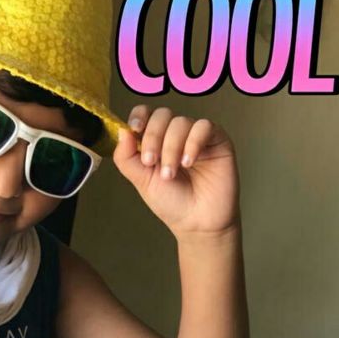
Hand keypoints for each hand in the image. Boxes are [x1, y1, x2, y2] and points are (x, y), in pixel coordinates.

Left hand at [113, 106, 239, 239]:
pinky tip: (188, 162)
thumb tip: (121, 131)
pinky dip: (193, 143)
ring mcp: (196, 136)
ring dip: (171, 148)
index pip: (146, 115)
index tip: (134, 129)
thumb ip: (126, 157)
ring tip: (171, 173)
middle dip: (153, 137)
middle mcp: (175, 135)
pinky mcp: (217, 140)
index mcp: (155, 141)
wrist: (197, 222)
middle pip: (162, 115)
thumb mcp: (141, 180)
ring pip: (180, 123)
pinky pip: (203, 127)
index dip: (139, 116)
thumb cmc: (172, 202)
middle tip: (151, 162)